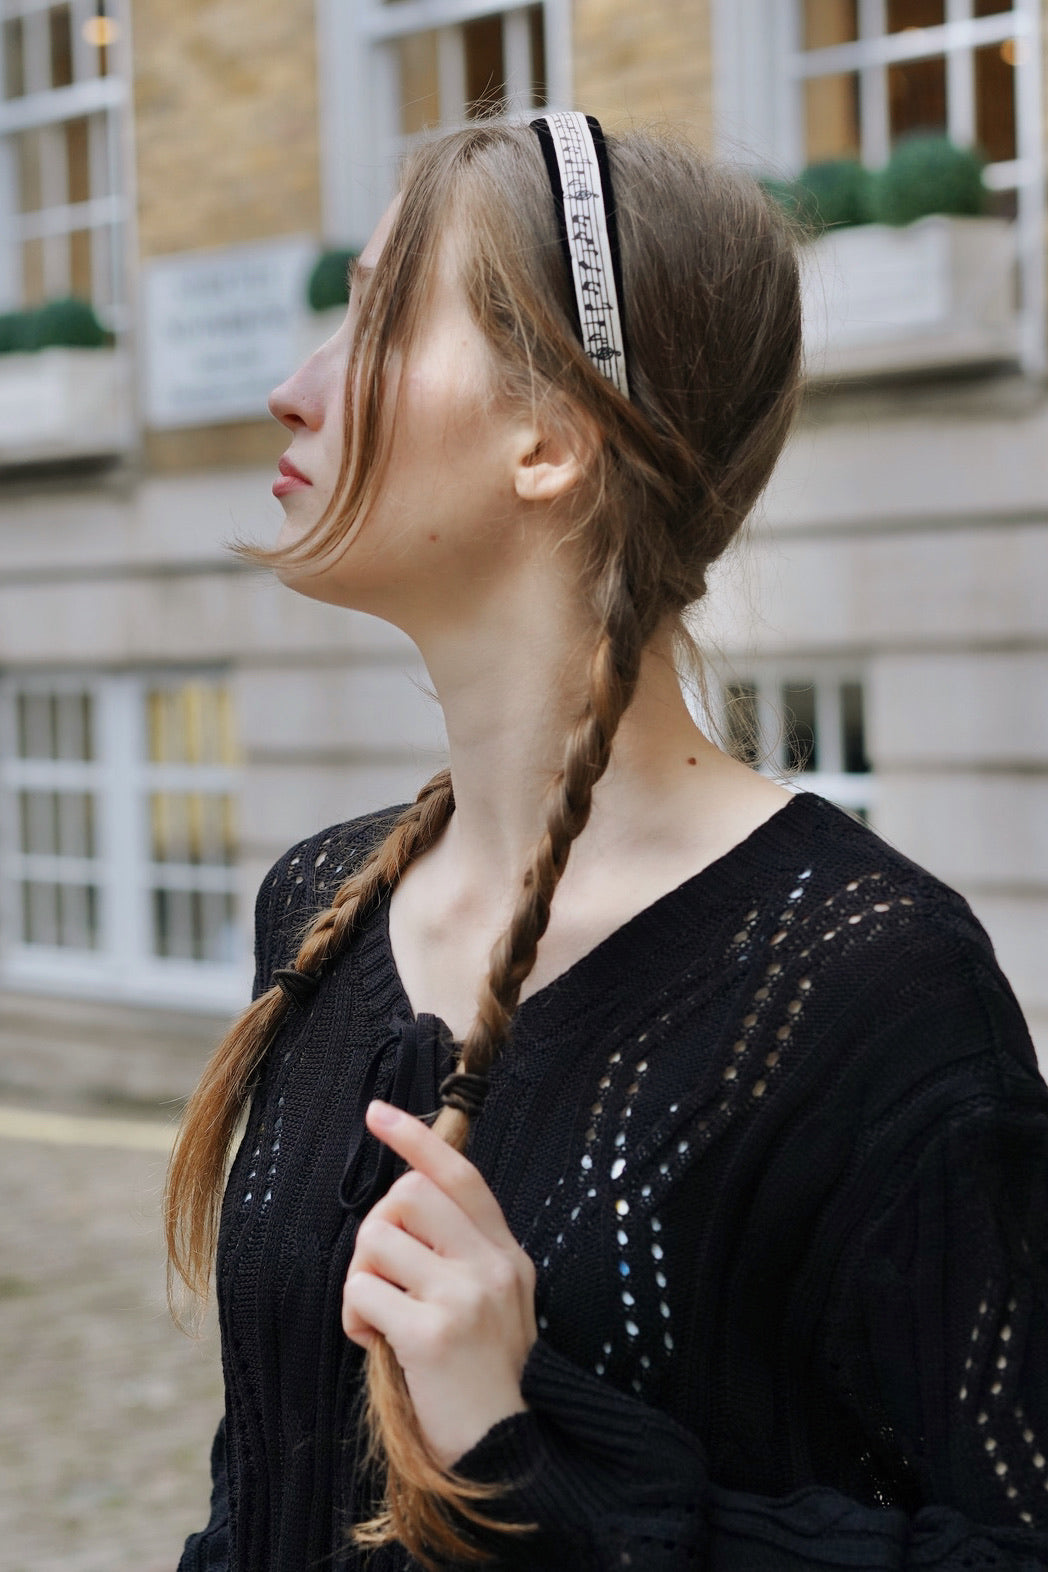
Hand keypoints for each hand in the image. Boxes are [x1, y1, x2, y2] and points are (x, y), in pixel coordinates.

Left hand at [342, 1099, 537, 1468]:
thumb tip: (400, 1203)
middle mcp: (492, 1264)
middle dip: (377, 1226)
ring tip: (378, 1316)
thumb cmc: (483, 1379)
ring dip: (361, 1277)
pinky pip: (362, 1292)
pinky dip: (354, 1317)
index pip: (460, 1175)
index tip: (378, 1113)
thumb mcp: (492, 1302)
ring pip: (376, 1239)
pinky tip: (375, 1343)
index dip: (416, 1139)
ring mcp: (465, 1296)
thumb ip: (460, 1253)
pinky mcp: (433, 1333)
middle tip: (381, 1272)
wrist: (507, 1455)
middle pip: (409, 1194)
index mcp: (507, 1253)